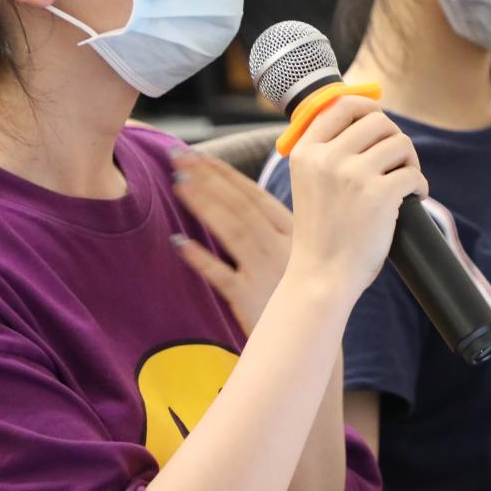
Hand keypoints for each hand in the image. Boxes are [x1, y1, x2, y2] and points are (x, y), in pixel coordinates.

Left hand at [169, 148, 292, 335]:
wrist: (313, 334)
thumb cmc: (304, 290)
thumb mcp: (303, 251)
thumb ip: (277, 226)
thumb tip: (242, 197)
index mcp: (294, 230)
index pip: (254, 194)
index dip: (225, 173)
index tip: (200, 155)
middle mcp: (281, 246)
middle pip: (239, 205)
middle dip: (207, 178)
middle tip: (178, 157)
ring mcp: (266, 270)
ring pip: (231, 231)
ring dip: (203, 205)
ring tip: (177, 184)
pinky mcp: (250, 297)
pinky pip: (220, 274)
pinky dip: (199, 258)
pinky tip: (177, 242)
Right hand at [283, 94, 426, 295]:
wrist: (321, 276)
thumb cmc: (321, 234)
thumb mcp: (309, 183)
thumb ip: (327, 154)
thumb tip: (368, 121)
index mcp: (306, 152)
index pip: (341, 105)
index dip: (367, 108)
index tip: (379, 122)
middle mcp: (327, 157)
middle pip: (378, 121)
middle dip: (394, 139)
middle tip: (397, 162)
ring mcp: (353, 174)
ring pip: (400, 143)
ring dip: (410, 162)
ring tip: (404, 183)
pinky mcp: (380, 194)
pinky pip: (413, 175)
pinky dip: (420, 187)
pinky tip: (413, 201)